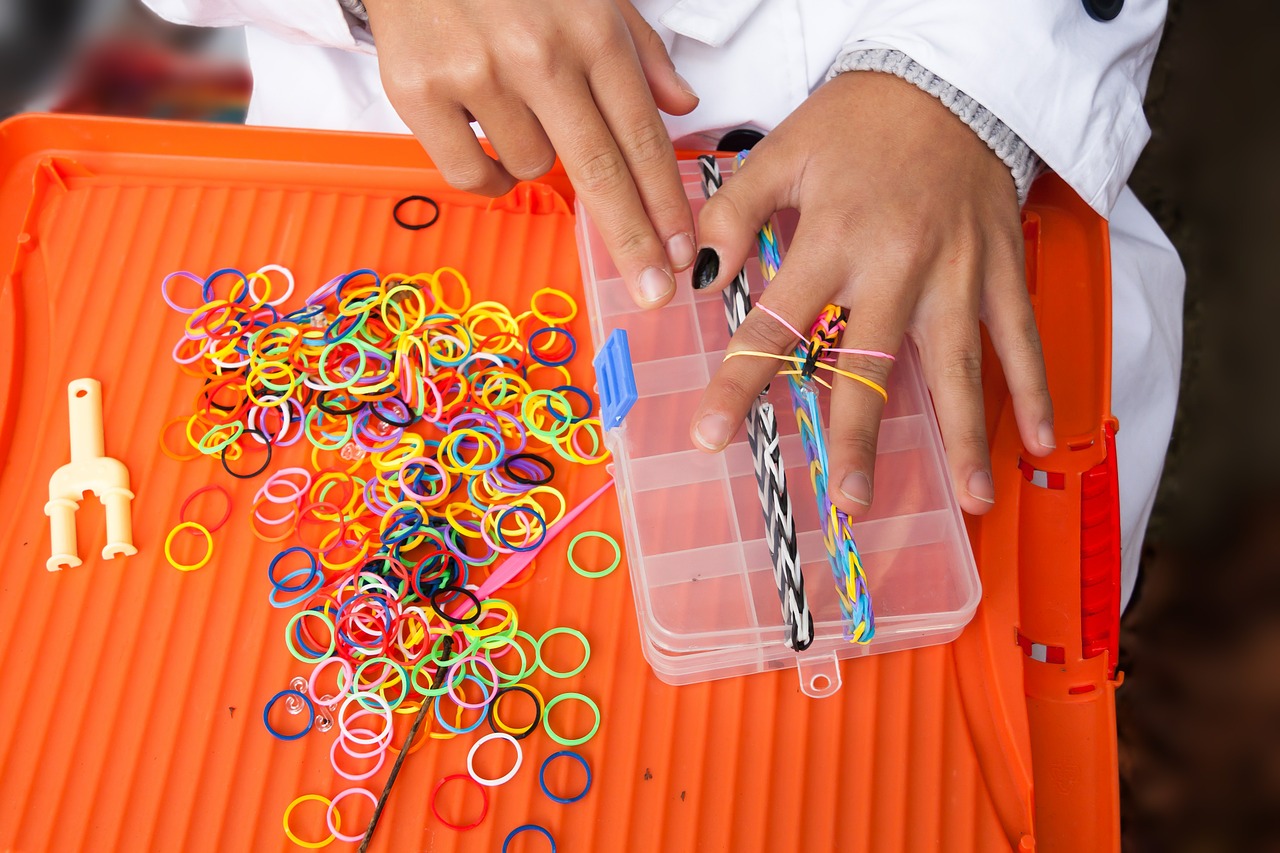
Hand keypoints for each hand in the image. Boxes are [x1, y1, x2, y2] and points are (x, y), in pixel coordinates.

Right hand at [363, 0, 698, 307]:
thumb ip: (639, 49)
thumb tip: (680, 105)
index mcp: (590, 31)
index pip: (642, 136)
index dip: (665, 203)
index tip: (681, 250)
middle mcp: (538, 55)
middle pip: (599, 173)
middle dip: (632, 240)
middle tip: (652, 289)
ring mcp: (477, 75)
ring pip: (532, 169)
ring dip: (536, 159)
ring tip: (519, 109)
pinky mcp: (420, 92)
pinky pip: (472, 174)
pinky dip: (489, 173)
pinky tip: (489, 139)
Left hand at [689, 72, 1053, 516]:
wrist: (949, 80)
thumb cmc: (861, 120)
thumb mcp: (781, 150)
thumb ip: (733, 213)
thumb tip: (694, 274)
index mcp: (834, 238)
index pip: (776, 324)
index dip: (739, 383)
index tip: (712, 435)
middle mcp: (897, 264)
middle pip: (872, 366)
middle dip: (859, 440)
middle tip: (850, 501)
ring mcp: (958, 272)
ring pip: (958, 366)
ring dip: (963, 435)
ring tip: (968, 498)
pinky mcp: (1002, 268)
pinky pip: (1021, 336)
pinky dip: (1033, 389)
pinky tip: (1037, 441)